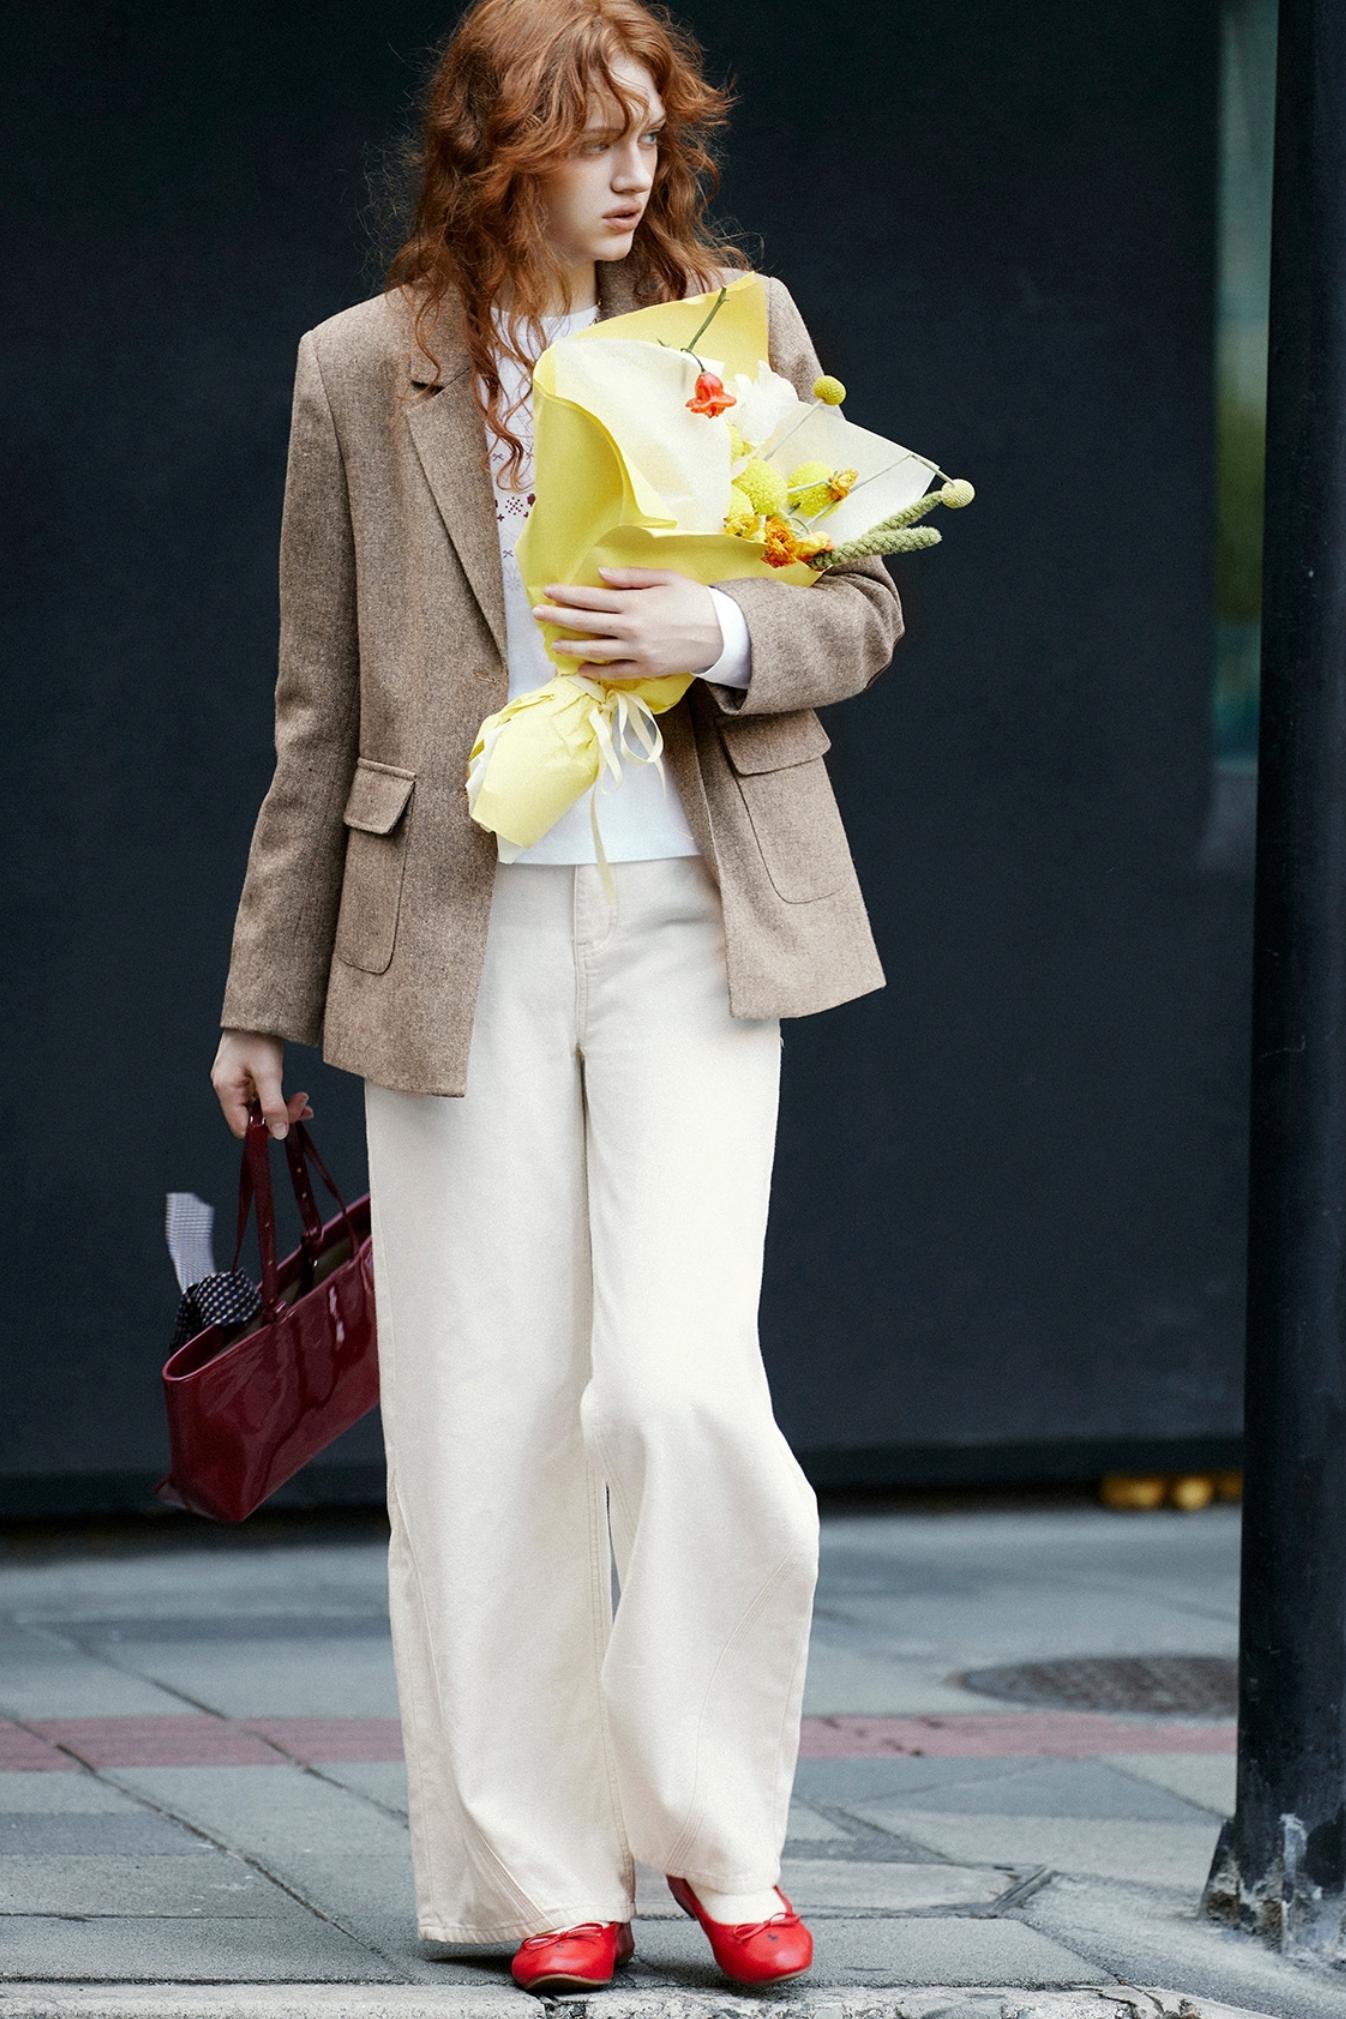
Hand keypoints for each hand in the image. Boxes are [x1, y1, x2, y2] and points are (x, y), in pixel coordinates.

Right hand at [211, 1029, 313, 1141]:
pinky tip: (295, 1095)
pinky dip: (279, 1098)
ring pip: (260, 1108)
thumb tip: (279, 1133)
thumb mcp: (269, 1073)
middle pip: (253, 1119)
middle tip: (303, 1104)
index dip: (265, 1130)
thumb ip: (273, 1105)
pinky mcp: (246, 1075)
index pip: (242, 1128)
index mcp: (227, 1090)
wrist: (258, 1007)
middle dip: (280, 1116)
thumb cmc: (258, 1035)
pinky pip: (262, 1096)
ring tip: (303, 1098)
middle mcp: (228, 1088)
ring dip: (283, 1107)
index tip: (287, 1122)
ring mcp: (237, 1082)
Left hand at [530, 565, 723, 683]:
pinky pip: (615, 672)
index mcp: (634, 602)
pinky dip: (596, 671)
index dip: (566, 595)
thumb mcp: (665, 579)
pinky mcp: (646, 669)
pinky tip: (581, 668)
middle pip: (586, 623)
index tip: (548, 592)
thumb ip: (631, 578)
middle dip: (559, 617)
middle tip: (537, 614)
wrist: (722, 632)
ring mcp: (637, 652)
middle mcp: (630, 628)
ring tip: (554, 644)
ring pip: (595, 650)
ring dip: (571, 647)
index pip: (590, 598)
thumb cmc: (695, 600)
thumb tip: (601, 577)